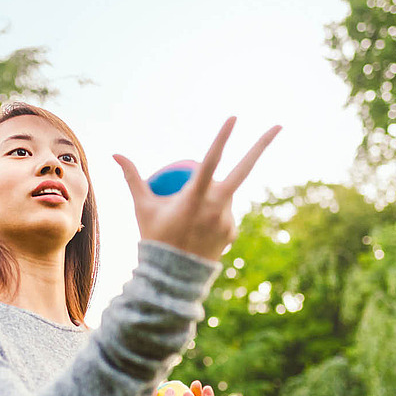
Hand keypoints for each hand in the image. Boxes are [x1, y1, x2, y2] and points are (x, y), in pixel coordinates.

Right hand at [114, 117, 281, 261]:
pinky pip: (225, 213)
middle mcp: (216, 206)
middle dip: (263, 145)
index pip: (210, 161)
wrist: (171, 278)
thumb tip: (116, 154)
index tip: (234, 117)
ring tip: (191, 218)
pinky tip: (199, 230)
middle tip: (279, 124)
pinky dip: (214, 214)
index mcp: (194, 197)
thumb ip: (132, 177)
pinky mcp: (233, 232)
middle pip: (244, 170)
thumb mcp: (142, 207)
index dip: (222, 137)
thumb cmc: (154, 237)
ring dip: (213, 195)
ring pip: (225, 195)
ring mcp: (228, 220)